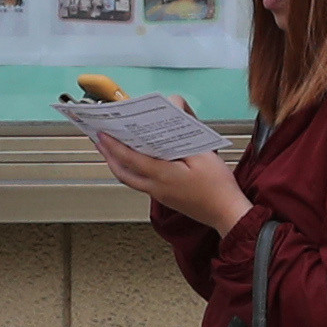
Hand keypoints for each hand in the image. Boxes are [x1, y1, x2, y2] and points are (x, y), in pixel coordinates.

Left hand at [96, 128, 250, 232]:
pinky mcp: (166, 198)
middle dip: (108, 156)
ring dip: (118, 164)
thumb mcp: (204, 154)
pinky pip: (141, 183)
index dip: (114, 146)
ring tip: (111, 150)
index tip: (102, 134)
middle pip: (123, 173)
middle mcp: (156, 188)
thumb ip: (187, 132)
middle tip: (99, 141)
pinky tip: (136, 161)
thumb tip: (176, 112)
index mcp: (163, 176)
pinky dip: (132, 170)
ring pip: (130, 179)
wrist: (227, 214)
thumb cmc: (218, 187)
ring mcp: (160, 195)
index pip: (131, 159)